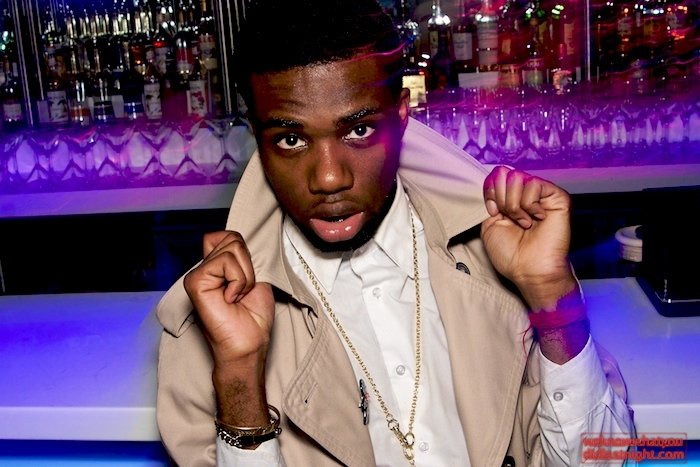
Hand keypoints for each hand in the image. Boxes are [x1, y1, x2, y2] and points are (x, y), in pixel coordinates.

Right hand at [183, 230, 274, 368]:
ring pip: (231, 247)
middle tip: (244, 290)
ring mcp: (198, 275)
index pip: (228, 235)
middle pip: (232, 238)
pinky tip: (230, 299)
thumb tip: (239, 240)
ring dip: (244, 275)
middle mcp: (205, 269)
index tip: (248, 278)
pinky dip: (237, 281)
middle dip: (248, 264)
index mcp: (217, 268)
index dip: (245, 252)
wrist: (249, 343)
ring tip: (238, 296)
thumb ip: (243, 258)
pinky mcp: (195, 282)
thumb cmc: (254, 318)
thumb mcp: (256, 278)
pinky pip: (224, 262)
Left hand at [480, 166, 575, 309]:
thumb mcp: (489, 224)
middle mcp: (526, 193)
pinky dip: (529, 205)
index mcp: (511, 198)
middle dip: (500, 198)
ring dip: (514, 204)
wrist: (528, 270)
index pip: (496, 174)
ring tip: (524, 222)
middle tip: (510, 218)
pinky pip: (534, 184)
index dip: (489, 190)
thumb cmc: (510, 254)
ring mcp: (542, 194)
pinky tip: (537, 219)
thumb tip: (494, 180)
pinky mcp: (557, 196)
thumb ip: (490, 200)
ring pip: (517, 178)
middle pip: (504, 173)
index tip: (492, 211)